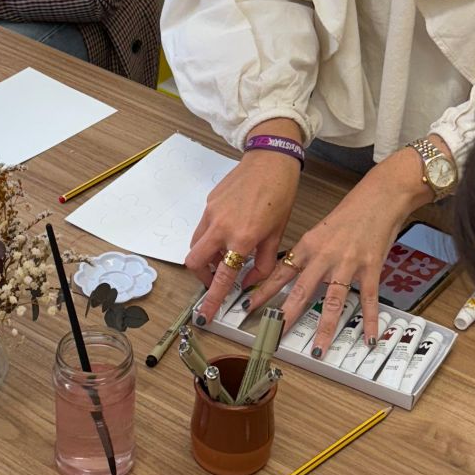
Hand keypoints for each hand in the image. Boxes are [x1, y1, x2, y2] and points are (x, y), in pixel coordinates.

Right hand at [184, 150, 301, 320]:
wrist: (271, 160)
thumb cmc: (280, 194)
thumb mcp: (277, 234)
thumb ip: (263, 263)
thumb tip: (249, 282)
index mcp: (242, 238)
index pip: (222, 277)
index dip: (212, 299)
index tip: (205, 313)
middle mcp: (221, 227)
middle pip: (194, 262)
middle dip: (202, 276)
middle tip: (216, 279)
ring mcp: (211, 213)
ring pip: (196, 245)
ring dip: (207, 257)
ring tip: (227, 254)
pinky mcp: (209, 203)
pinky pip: (203, 228)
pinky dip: (211, 237)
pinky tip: (230, 230)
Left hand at [248, 153, 417, 353]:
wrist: (380, 197)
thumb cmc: (350, 213)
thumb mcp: (320, 231)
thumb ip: (308, 254)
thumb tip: (291, 273)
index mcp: (308, 246)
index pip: (279, 273)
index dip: (262, 292)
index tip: (247, 306)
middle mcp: (324, 257)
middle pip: (301, 291)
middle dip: (286, 316)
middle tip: (275, 335)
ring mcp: (348, 264)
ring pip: (333, 301)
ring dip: (325, 328)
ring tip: (319, 349)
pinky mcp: (370, 268)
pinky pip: (368, 299)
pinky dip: (369, 320)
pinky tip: (369, 338)